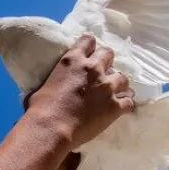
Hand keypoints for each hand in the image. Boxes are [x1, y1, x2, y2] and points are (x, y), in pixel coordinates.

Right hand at [24, 35, 133, 149]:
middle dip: (107, 62)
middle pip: (109, 54)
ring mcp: (106, 87)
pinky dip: (125, 104)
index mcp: (73, 60)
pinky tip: (121, 108)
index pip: (88, 41)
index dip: (90, 47)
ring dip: (119, 84)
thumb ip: (57, 80)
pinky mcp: (114, 106)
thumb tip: (54, 88)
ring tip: (116, 92)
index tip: (90, 54)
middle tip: (102, 73)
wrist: (51, 128)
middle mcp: (93, 68)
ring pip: (123, 78)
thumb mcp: (45, 84)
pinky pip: (128, 101)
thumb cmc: (40, 109)